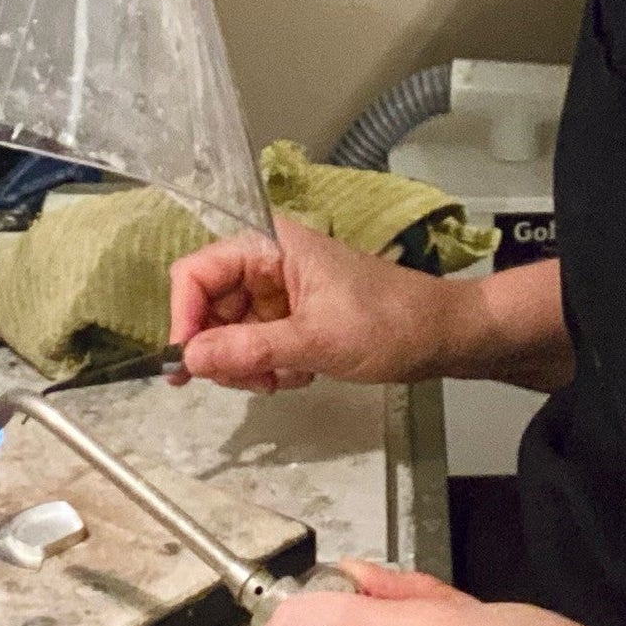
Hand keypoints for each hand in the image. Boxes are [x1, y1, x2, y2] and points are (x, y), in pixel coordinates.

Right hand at [168, 216, 466, 393]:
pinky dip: (266, 366)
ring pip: (227, 331)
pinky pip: (252, 344)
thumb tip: (189, 358)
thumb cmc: (387, 323)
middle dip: (222, 350)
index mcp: (269, 244)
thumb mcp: (316, 340)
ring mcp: (278, 290)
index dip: (184, 317)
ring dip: (246, 364)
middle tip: (253, 380)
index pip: (196, 272)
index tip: (188, 365)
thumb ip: (250, 349)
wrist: (440, 335)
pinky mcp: (290, 315)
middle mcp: (266, 261)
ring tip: (283, 377)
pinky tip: (297, 374)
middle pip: (207, 306)